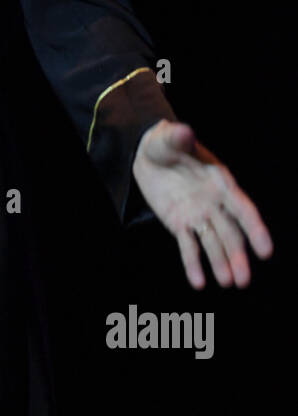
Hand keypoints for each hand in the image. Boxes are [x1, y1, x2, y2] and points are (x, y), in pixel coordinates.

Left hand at [131, 120, 273, 289]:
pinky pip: (188, 247)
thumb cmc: (165, 143)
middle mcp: (214, 203)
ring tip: (228, 284)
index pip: (242, 209)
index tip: (266, 251)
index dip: (255, 230)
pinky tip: (198, 283)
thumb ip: (178, 138)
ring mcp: (198, 215)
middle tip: (243, 280)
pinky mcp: (180, 225)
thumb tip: (185, 131)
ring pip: (213, 243)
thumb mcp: (169, 139)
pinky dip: (193, 264)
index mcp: (220, 182)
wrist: (149, 155)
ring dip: (221, 263)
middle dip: (237, 256)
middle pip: (231, 233)